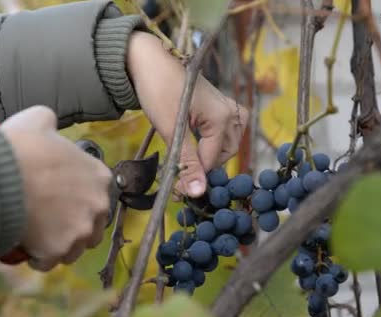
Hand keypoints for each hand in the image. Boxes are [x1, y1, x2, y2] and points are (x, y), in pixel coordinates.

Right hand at [0, 106, 111, 270]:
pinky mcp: (60, 250)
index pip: (96, 195)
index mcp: (100, 176)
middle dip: (74, 226)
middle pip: (91, 225)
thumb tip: (47, 122)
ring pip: (74, 248)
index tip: (58, 199)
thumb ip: (50, 122)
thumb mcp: (39, 120)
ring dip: (59, 245)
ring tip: (37, 237)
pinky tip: (26, 247)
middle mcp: (98, 205)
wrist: (0, 176)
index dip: (76, 199)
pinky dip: (38, 258)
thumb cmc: (21, 146)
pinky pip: (50, 262)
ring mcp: (81, 230)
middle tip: (49, 221)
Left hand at [127, 32, 248, 197]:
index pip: (212, 161)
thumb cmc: (158, 89)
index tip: (176, 189)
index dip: (194, 176)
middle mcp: (231, 112)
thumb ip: (186, 162)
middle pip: (224, 154)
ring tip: (187, 158)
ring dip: (210, 155)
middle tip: (179, 173)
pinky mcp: (220, 104)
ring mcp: (228, 107)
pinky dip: (213, 141)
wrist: (149, 60)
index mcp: (222, 118)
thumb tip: (196, 193)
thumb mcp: (170, 130)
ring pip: (227, 144)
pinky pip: (226, 131)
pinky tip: (197, 142)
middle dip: (203, 166)